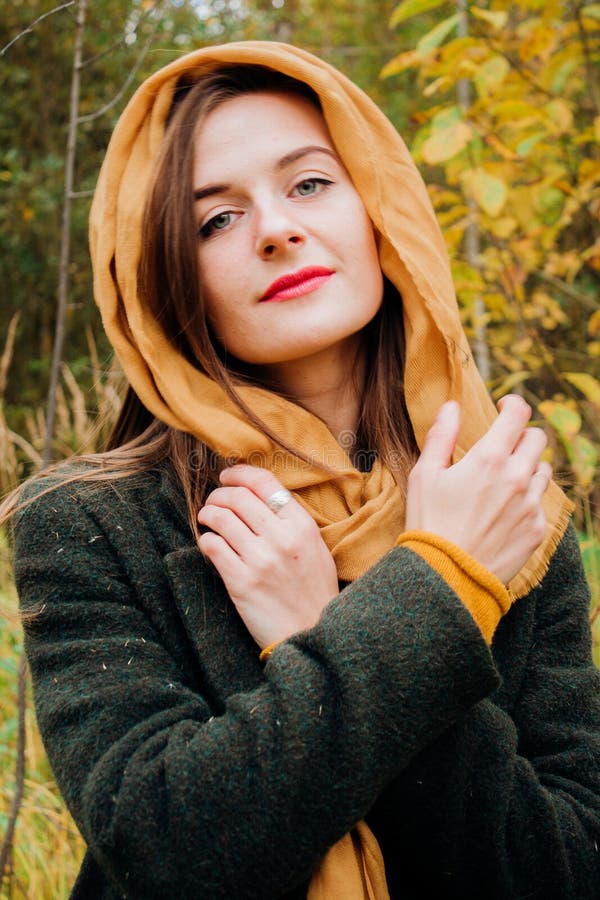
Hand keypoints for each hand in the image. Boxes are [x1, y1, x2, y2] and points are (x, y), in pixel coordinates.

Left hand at [197, 465, 338, 648]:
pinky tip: (210, 544)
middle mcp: (281, 539)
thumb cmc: (314, 590)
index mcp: (302, 526)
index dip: (239, 473)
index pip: (264, 483)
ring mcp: (260, 560)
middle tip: (214, 500)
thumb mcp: (315, 548)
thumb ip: (292, 521)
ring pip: (220, 518)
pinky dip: (206, 539)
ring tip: (207, 518)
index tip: (228, 476)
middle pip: (238, 497)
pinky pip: (212, 546)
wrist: (312, 633)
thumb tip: (259, 495)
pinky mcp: (241, 582)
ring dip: (208, 513)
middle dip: (218, 494)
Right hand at [405, 395, 551, 584]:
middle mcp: (517, 477)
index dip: (512, 405)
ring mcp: (530, 505)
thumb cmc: (429, 523)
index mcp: (489, 458)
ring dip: (527, 468)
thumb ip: (441, 436)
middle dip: (521, 436)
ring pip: (543, 470)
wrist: (446, 576)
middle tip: (503, 447)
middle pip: (537, 439)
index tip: (503, 408)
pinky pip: (540, 504)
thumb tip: (451, 407)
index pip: (518, 414)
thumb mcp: (425, 475)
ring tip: (504, 481)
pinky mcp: (536, 530)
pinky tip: (504, 512)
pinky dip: (526, 501)